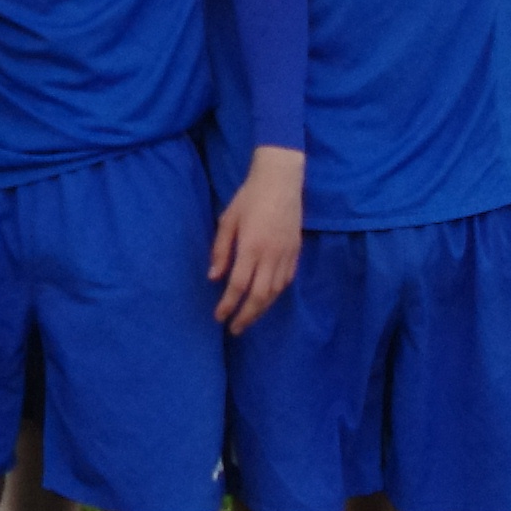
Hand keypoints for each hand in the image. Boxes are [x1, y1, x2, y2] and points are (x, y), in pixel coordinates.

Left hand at [209, 144, 303, 332]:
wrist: (281, 180)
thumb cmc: (249, 197)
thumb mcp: (228, 220)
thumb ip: (221, 250)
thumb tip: (214, 277)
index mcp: (251, 247)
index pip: (238, 285)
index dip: (228, 304)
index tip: (219, 317)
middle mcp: (271, 255)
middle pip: (259, 295)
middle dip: (246, 315)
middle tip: (235, 329)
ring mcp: (286, 254)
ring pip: (275, 291)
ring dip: (262, 309)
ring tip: (249, 319)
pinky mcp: (296, 251)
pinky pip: (286, 280)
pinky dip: (276, 294)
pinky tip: (267, 300)